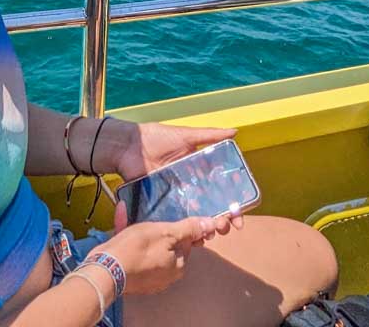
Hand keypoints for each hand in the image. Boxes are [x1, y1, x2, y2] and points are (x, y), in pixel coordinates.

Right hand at [105, 199, 218, 295]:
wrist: (107, 268)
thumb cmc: (136, 248)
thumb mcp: (164, 232)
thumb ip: (188, 229)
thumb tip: (210, 225)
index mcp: (178, 265)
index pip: (187, 242)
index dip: (177, 228)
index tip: (164, 221)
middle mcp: (168, 276)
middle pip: (169, 247)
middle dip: (159, 233)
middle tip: (146, 223)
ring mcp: (151, 280)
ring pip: (152, 251)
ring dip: (144, 236)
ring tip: (131, 222)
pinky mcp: (135, 279)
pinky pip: (138, 256)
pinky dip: (133, 243)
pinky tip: (122, 227)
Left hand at [110, 120, 244, 230]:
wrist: (127, 147)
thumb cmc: (156, 138)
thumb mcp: (184, 135)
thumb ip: (209, 136)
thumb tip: (235, 132)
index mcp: (198, 171)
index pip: (220, 190)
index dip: (232, 203)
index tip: (241, 214)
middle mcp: (189, 187)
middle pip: (211, 208)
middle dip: (222, 220)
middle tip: (226, 227)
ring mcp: (176, 198)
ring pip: (195, 217)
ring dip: (206, 227)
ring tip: (211, 233)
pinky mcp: (161, 205)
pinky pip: (176, 220)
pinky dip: (185, 229)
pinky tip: (193, 237)